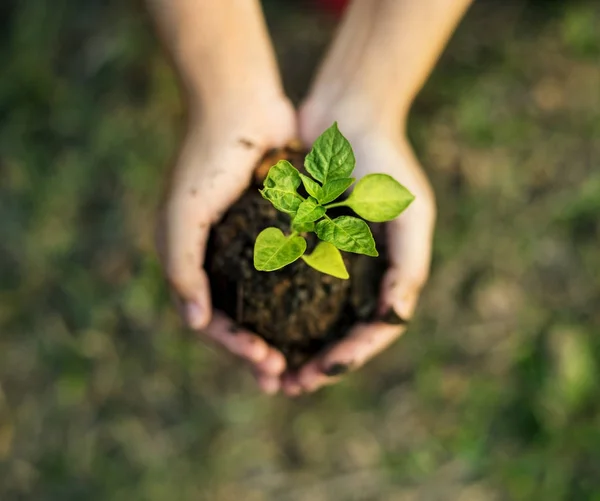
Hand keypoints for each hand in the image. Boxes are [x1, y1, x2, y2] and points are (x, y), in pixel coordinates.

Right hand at [156, 96, 296, 392]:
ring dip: (279, 335)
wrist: (239, 104)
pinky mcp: (274, 230)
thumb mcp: (183, 216)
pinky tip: (316, 319)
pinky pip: (285, 274)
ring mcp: (246, 246)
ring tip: (299, 363)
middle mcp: (217, 259)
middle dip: (257, 352)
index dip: (235, 348)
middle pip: (237, 320)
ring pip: (263, 305)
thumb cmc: (207, 159)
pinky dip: (296, 299)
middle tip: (282, 379)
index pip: (210, 320)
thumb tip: (195, 324)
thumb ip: (182, 269)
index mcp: (192, 261)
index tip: (265, 364)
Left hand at [282, 100, 435, 394]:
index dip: (347, 357)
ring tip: (265, 368)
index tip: (318, 374)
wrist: (347, 111)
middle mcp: (356, 270)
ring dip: (289, 345)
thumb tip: (395, 318)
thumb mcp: (409, 212)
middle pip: (337, 331)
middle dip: (315, 363)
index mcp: (386, 272)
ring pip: (308, 315)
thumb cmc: (385, 160)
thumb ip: (408, 265)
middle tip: (287, 386)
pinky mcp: (298, 239)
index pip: (371, 330)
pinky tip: (251, 325)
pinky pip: (284, 282)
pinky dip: (271, 308)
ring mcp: (327, 257)